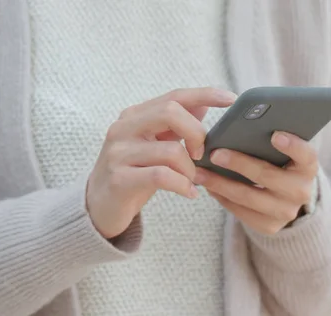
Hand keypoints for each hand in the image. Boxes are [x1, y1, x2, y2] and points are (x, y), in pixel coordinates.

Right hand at [86, 87, 236, 238]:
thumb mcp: (155, 145)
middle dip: (197, 133)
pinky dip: (183, 185)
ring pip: (171, 150)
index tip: (231, 98)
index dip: (204, 94)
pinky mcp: (119, 179)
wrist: (99, 206)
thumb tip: (203, 104)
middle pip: (171, 112)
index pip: (174, 96)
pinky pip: (162, 176)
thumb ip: (176, 126)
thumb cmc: (134, 173)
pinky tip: (189, 193)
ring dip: (191, 169)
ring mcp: (119, 153)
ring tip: (192, 180)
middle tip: (201, 154)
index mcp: (135, 116)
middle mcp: (124, 128)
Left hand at [194, 132, 317, 234]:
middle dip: (239, 164)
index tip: (275, 134)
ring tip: (200, 172)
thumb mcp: (281, 151)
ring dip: (220, 183)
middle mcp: (301, 191)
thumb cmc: (278, 162)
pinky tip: (208, 185)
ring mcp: (286, 212)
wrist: (285, 197)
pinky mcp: (270, 226)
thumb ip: (268, 139)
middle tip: (215, 154)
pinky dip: (222, 197)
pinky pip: (241, 212)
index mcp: (307, 167)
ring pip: (248, 197)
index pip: (306, 155)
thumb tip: (240, 124)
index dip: (293, 146)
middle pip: (267, 176)